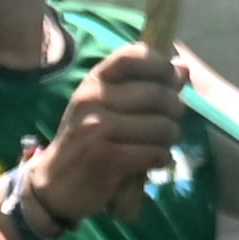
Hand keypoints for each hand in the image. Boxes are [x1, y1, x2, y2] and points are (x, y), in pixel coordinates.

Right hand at [41, 44, 185, 223]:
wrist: (55, 183)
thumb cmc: (87, 139)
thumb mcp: (106, 106)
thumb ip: (144, 85)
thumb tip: (182, 66)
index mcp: (94, 81)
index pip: (133, 56)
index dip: (161, 66)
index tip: (171, 81)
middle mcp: (92, 99)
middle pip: (157, 94)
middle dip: (175, 109)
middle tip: (171, 122)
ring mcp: (97, 128)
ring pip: (161, 126)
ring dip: (170, 137)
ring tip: (162, 143)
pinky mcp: (105, 158)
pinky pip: (154, 152)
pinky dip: (162, 158)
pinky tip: (155, 160)